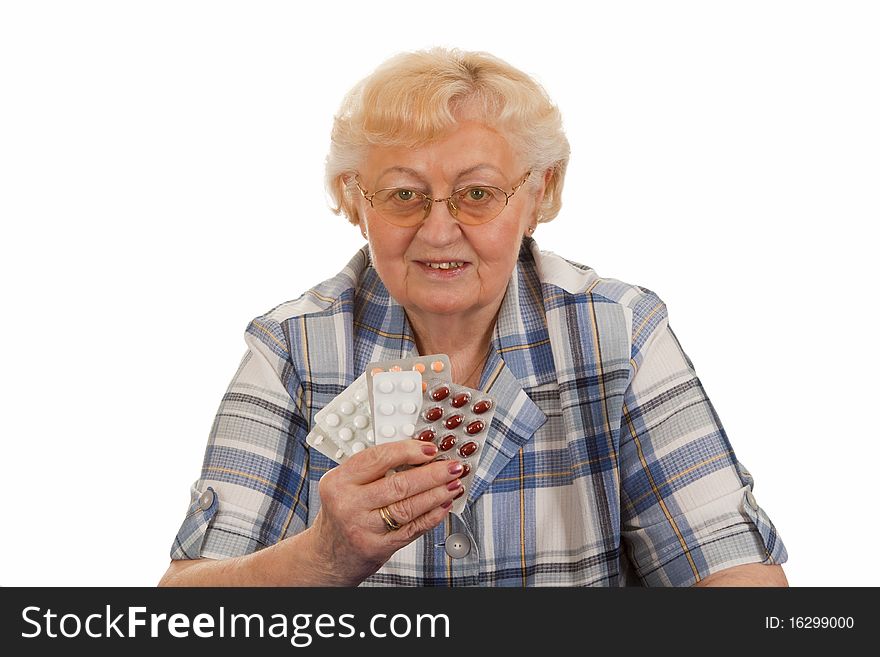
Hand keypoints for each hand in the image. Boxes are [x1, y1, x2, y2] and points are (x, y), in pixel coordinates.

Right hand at [307, 440, 463, 584]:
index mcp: (339, 481)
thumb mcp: (346, 485)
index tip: (429, 449)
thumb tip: (418, 454)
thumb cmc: (341, 513)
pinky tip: (443, 506)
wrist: (327, 554)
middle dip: (432, 474)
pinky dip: (432, 516)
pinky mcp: (376, 548)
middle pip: (399, 484)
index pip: (378, 458)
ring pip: (408, 507)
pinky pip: (411, 529)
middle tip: (451, 466)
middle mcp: (348, 504)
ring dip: (437, 494)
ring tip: (453, 484)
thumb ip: (375, 469)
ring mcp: (362, 528)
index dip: (409, 451)